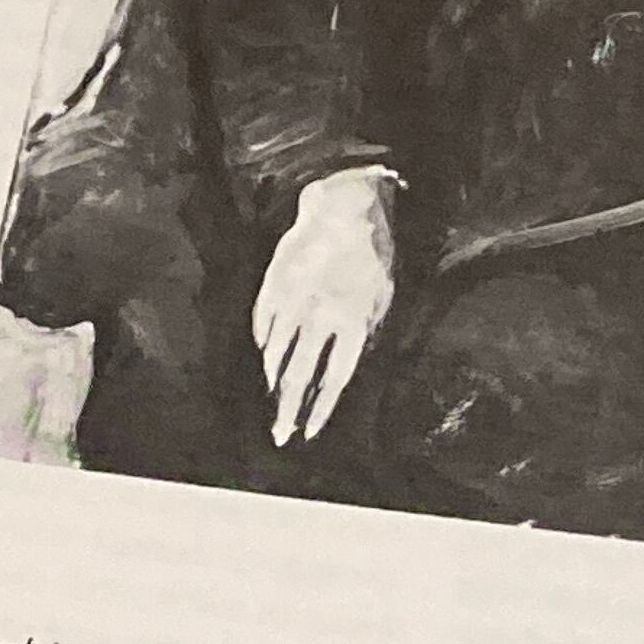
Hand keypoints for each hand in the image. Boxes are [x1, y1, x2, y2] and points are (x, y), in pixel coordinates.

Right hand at [253, 166, 399, 444]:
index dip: (320, 409)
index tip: (310, 431)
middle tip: (279, 434)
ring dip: (272, 381)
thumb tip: (337, 375)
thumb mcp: (381, 301)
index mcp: (353, 321)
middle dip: (287, 409)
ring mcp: (294, 298)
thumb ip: (361, 338)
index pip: (333, 378)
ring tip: (272, 399)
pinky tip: (266, 359)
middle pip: (298, 373)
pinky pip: (262, 324)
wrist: (346, 208)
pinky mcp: (274, 283)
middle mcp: (321, 313)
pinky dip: (263, 345)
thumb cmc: (371, 260)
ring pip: (275, 351)